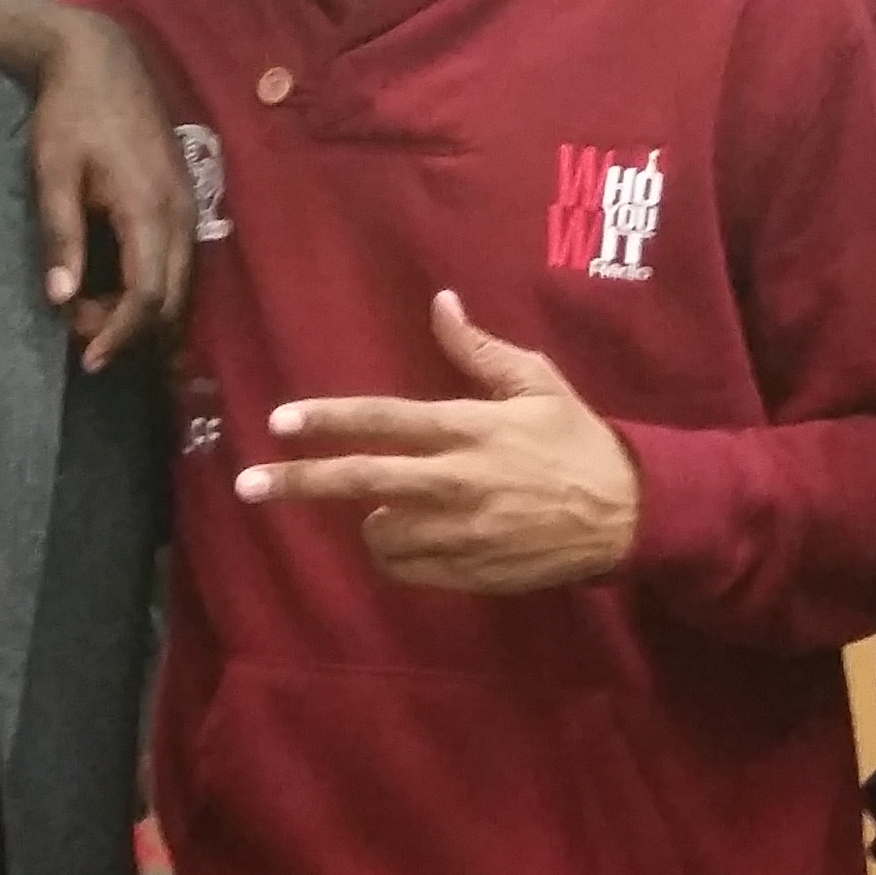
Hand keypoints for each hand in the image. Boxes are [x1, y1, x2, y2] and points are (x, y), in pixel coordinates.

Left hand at [25, 8, 195, 368]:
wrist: (102, 58)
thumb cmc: (69, 113)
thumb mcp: (53, 173)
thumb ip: (60, 235)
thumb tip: (61, 298)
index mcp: (148, 208)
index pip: (148, 295)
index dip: (121, 335)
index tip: (89, 360)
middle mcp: (180, 214)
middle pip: (172, 301)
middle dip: (130, 332)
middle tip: (79, 335)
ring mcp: (189, 207)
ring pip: (183, 287)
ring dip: (145, 315)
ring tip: (94, 319)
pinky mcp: (185, 201)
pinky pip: (183, 265)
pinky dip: (157, 292)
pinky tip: (122, 296)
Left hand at [237, 291, 642, 590]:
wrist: (627, 515)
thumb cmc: (578, 440)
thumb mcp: (537, 383)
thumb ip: (479, 349)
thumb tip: (440, 302)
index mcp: (469, 428)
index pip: (383, 420)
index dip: (326, 419)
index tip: (279, 422)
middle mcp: (457, 481)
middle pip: (361, 482)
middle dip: (299, 483)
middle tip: (249, 487)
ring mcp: (461, 533)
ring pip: (380, 534)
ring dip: (372, 524)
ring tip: (388, 513)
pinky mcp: (470, 572)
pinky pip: (408, 569)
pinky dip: (400, 556)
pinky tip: (415, 541)